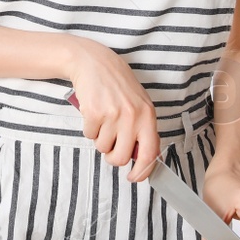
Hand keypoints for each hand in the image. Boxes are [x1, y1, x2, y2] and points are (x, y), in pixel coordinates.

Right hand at [60, 35, 159, 181]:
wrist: (94, 62)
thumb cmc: (118, 84)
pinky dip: (89, 128)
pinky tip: (93, 112)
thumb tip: (143, 159)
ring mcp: (112, 115)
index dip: (142, 172)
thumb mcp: (139, 104)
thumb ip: (143, 129)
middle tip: (111, 147)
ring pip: (103, 148)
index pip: (150, 153)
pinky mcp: (93, 113)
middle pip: (122, 157)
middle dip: (113, 157)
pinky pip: (89, 135)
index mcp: (148, 115)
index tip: (134, 177)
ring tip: (103, 121)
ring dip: (100, 140)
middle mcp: (132, 116)